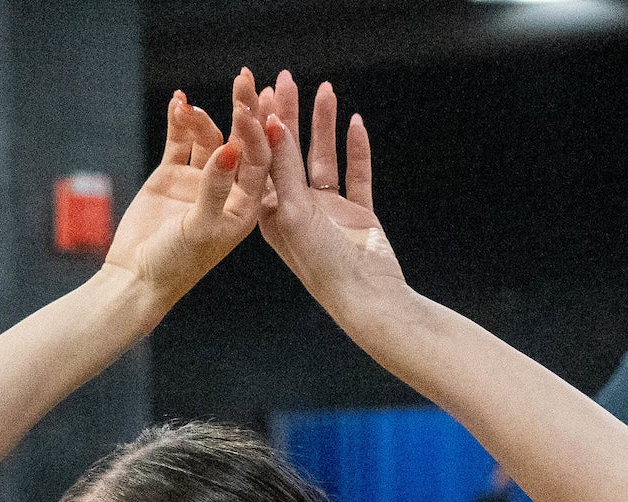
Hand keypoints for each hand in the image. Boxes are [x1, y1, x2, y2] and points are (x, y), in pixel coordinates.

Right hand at [103, 71, 271, 307]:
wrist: (136, 277)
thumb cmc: (176, 264)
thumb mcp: (201, 228)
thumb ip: (215, 188)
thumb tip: (231, 149)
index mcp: (246, 206)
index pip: (258, 160)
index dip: (256, 132)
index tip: (250, 108)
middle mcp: (227, 189)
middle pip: (240, 141)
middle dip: (242, 110)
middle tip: (244, 78)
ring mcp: (200, 179)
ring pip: (209, 137)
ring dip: (203, 118)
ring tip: (189, 108)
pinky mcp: (172, 174)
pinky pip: (179, 141)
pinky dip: (180, 122)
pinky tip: (180, 102)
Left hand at [255, 73, 405, 315]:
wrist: (368, 298)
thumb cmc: (322, 265)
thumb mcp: (295, 212)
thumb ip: (285, 168)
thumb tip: (274, 121)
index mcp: (271, 214)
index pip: (262, 160)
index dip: (259, 124)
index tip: (258, 90)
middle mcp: (296, 210)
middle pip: (290, 153)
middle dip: (289, 115)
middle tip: (286, 77)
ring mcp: (328, 211)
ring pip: (323, 158)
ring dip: (324, 126)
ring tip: (325, 90)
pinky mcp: (358, 213)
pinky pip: (356, 173)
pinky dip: (356, 149)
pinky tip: (356, 123)